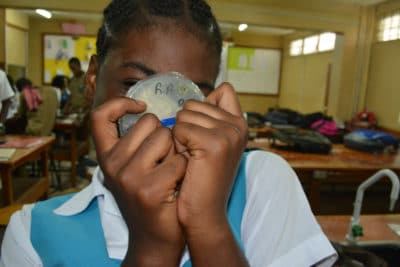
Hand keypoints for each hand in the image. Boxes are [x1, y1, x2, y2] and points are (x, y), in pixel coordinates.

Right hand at [91, 97, 186, 265]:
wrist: (155, 239)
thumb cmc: (150, 197)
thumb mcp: (131, 169)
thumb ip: (135, 143)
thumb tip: (149, 110)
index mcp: (106, 157)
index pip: (99, 116)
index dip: (120, 104)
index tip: (141, 106)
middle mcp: (113, 165)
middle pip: (149, 122)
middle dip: (164, 136)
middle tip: (163, 160)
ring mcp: (130, 177)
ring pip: (166, 137)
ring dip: (176, 151)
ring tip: (170, 173)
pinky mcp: (151, 189)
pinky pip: (180, 159)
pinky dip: (184, 169)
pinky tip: (177, 184)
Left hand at [173, 82, 247, 231]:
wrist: (203, 212)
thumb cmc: (200, 178)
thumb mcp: (210, 142)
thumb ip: (212, 116)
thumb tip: (219, 87)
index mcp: (239, 123)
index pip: (222, 91)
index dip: (202, 108)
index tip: (202, 136)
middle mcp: (238, 125)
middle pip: (192, 104)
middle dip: (185, 127)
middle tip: (195, 154)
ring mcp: (229, 133)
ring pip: (183, 115)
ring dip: (179, 137)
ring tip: (191, 159)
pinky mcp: (215, 143)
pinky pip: (179, 128)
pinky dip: (177, 145)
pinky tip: (188, 163)